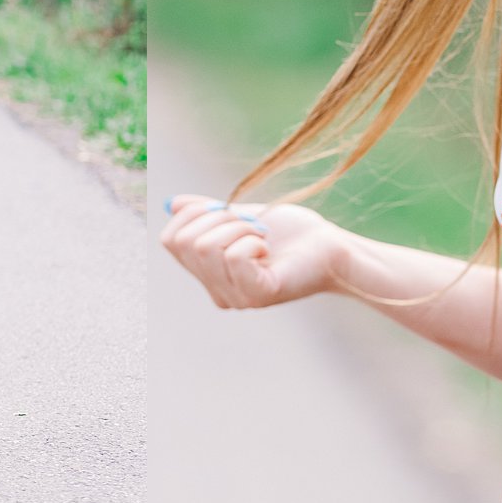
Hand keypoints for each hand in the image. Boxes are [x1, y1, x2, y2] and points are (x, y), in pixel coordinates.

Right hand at [159, 194, 344, 310]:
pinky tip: (269, 250)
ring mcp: (237, 298)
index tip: (224, 209)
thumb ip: (209, 214)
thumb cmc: (292, 233)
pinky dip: (251, 240)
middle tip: (251, 224)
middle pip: (186, 242)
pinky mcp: (259, 295)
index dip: (190, 214)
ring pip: (206, 247)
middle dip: (218, 218)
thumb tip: (173, 204)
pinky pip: (233, 257)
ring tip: (262, 235)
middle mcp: (219, 292)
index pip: (170, 240)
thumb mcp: (242, 216)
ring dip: (239, 227)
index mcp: (210, 275)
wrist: (332, 247)